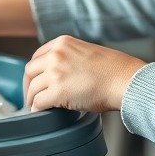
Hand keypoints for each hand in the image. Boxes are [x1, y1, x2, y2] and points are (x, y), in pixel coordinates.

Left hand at [23, 34, 145, 113]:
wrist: (126, 80)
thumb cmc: (113, 71)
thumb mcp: (86, 53)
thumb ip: (68, 59)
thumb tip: (59, 75)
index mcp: (62, 43)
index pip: (37, 56)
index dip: (34, 72)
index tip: (33, 81)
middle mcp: (55, 54)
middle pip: (30, 71)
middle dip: (29, 85)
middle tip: (31, 96)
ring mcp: (55, 72)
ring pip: (33, 88)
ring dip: (33, 99)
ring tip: (36, 107)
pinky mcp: (57, 91)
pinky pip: (39, 102)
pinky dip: (37, 108)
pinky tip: (41, 112)